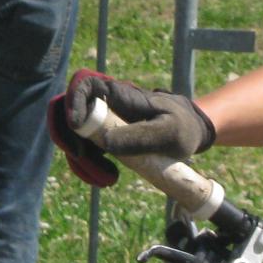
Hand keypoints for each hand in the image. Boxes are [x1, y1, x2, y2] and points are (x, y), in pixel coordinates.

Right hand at [46, 69, 216, 187]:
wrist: (192, 133)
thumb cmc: (183, 126)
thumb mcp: (169, 133)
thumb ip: (142, 137)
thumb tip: (107, 143)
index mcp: (121, 95)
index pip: (86, 84)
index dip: (74, 100)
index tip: (76, 125)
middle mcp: (107, 106)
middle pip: (71, 113)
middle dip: (70, 138)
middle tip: (83, 158)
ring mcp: (105, 123)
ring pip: (76, 137)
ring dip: (81, 159)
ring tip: (106, 178)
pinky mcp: (107, 139)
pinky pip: (88, 151)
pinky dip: (90, 167)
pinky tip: (107, 178)